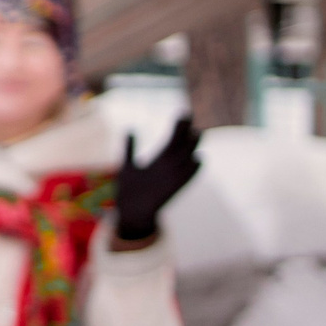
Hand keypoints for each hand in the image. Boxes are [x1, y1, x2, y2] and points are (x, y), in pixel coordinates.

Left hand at [114, 116, 200, 244]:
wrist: (129, 212)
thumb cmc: (129, 190)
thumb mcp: (127, 166)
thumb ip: (129, 149)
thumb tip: (130, 130)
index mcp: (159, 161)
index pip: (173, 140)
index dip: (179, 128)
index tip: (184, 113)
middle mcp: (168, 168)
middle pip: (180, 146)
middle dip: (184, 132)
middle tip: (188, 115)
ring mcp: (171, 178)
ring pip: (184, 160)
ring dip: (190, 148)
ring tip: (196, 132)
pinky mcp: (172, 190)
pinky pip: (185, 179)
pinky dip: (191, 171)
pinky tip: (198, 159)